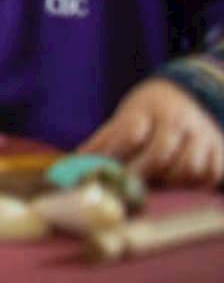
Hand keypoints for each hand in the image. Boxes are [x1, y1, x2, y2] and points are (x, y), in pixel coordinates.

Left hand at [80, 79, 223, 187]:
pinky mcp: (220, 148)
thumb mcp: (125, 115)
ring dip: (170, 182)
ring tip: (157, 186)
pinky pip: (212, 174)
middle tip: (129, 188)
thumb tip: (73, 164)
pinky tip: (183, 186)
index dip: (116, 157)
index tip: (103, 174)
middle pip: (160, 154)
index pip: (131, 134)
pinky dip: (197, 185)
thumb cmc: (149, 111)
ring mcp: (202, 134)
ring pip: (189, 168)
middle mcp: (177, 119)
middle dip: (141, 175)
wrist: (191, 93)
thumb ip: (103, 140)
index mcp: (147, 108)